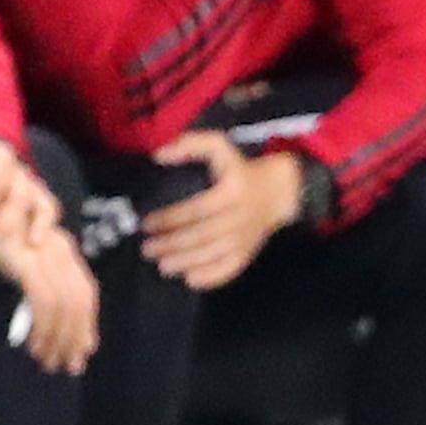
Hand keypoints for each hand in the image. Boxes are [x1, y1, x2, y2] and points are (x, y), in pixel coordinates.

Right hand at [4, 225, 99, 374]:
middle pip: (79, 300)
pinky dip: (44, 327)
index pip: (84, 291)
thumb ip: (35, 284)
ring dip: (60, 338)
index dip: (85, 324)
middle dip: (76, 337)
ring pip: (65, 304)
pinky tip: (35, 345)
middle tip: (68, 366)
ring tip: (49, 361)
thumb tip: (47, 321)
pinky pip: (44, 300)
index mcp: (62, 249)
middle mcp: (60, 248)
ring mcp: (44, 252)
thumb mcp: (15, 260)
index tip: (81, 352)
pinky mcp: (26, 260)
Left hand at [140, 128, 308, 291]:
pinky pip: (230, 269)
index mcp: (231, 191)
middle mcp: (239, 217)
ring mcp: (245, 238)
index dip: (169, 219)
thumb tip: (160, 155)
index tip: (146, 224)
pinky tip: (190, 280)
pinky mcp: (249, 252)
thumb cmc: (239, 169)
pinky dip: (211, 277)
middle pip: (201, 235)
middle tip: (147, 249)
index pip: (196, 209)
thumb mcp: (219, 146)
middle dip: (171, 245)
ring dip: (185, 263)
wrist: (279, 190)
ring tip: (161, 265)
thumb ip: (190, 144)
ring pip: (213, 255)